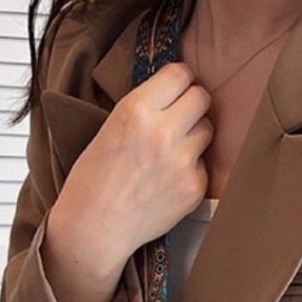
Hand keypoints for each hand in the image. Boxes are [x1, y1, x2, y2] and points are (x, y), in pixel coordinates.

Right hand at [52, 60, 213, 270]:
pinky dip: (192, 168)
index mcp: (136, 110)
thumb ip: (144, 109)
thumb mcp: (110, 127)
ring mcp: (183, 163)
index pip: (180, 74)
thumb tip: (175, 95)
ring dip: (195, 134)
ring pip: (208, 130)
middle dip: (192, 104)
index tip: (175, 89)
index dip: (179, 81)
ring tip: (172, 149)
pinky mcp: (195, 188)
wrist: (96, 227)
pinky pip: (204, 165)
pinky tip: (169, 179)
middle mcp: (164, 132)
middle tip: (178, 117)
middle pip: (202, 98)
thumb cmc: (93, 179)